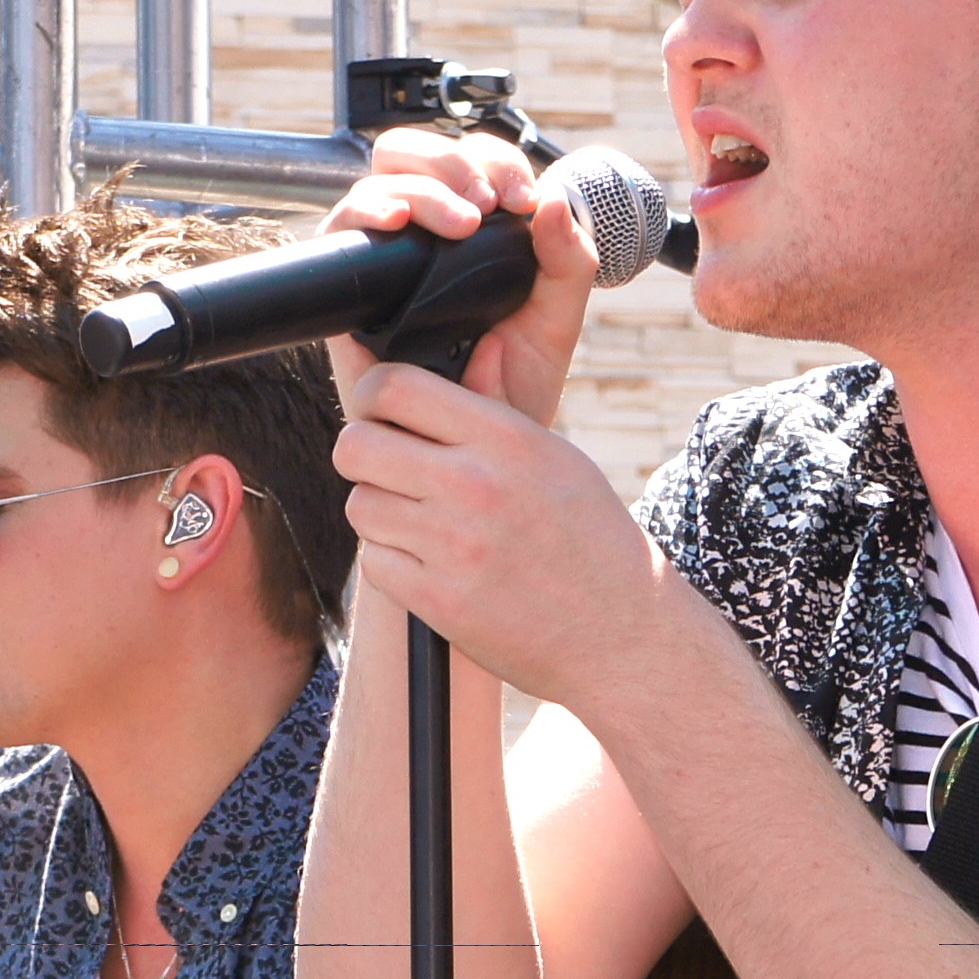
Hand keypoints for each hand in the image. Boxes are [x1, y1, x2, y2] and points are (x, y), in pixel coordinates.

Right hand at [321, 128, 597, 431]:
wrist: (474, 451)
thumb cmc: (511, 388)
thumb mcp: (556, 321)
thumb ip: (569, 262)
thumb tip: (554, 199)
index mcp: (475, 230)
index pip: (473, 161)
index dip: (496, 161)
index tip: (524, 198)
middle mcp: (423, 235)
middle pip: (416, 155)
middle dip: (452, 163)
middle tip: (488, 202)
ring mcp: (385, 260)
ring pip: (380, 182)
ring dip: (421, 187)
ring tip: (459, 221)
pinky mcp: (351, 291)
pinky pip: (341, 231)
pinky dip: (365, 212)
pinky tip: (395, 223)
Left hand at [322, 133, 665, 705]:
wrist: (622, 634)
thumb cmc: (592, 541)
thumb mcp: (557, 460)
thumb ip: (501, 407)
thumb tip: (482, 344)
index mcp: (506, 440)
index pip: (395, 388)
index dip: (375, 396)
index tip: (382, 412)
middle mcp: (474, 486)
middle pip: (356, 446)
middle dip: (363, 455)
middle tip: (388, 469)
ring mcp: (452, 547)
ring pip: (361, 505)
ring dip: (381, 513)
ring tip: (423, 523)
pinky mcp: (437, 601)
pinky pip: (375, 562)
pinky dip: (394, 563)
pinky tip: (433, 566)